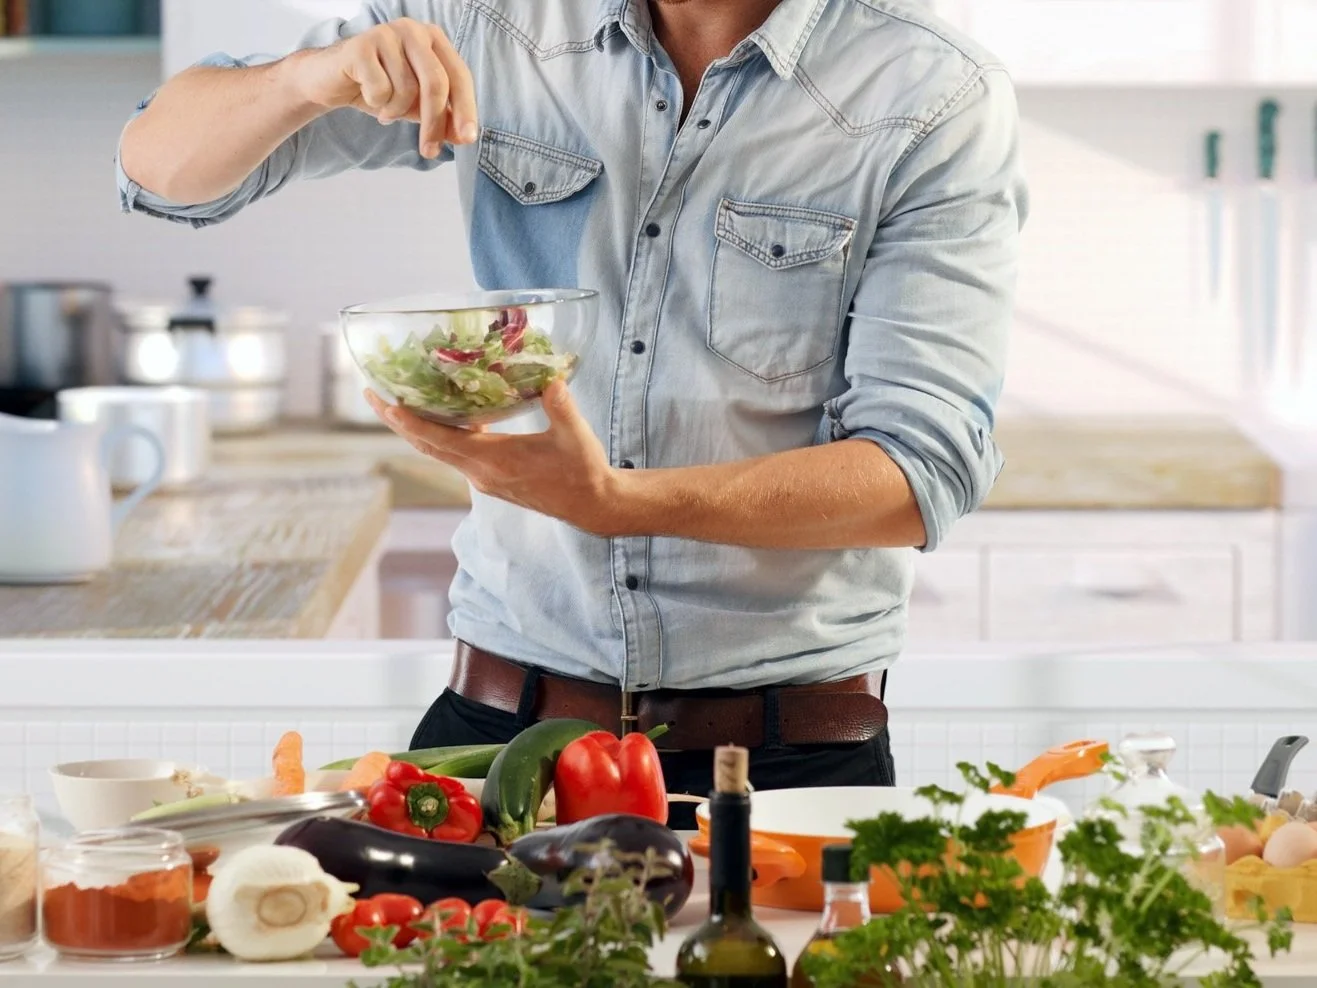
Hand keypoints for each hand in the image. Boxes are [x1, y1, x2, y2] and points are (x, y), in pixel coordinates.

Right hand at [292, 17, 476, 158]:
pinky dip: (376, 102)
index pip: (459, 76)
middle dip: (434, 123)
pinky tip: (367, 95)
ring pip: (406, 89)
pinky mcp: (361, 45)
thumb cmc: (379, 88)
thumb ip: (442, 118)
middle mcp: (413, 29)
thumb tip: (464, 137)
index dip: (466, 110)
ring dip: (396, 111)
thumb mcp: (416, 106)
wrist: (331, 80)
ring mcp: (386, 33)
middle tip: (428, 151)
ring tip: (385, 109)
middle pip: (436, 83)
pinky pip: (380, 89)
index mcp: (433, 39)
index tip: (468, 140)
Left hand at [367, 381, 629, 535]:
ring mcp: (483, 478)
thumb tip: (550, 376)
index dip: (408, 421)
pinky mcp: (490, 479)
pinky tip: (443, 413)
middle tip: (372, 393)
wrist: (591, 505)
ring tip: (395, 401)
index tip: (384, 401)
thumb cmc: (584, 470)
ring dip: (415, 428)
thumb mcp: (574, 434)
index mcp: (493, 461)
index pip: (438, 440)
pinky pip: (455, 454)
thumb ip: (560, 404)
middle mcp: (480, 473)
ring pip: (438, 451)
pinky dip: (440, 434)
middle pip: (426, 445)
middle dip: (397, 421)